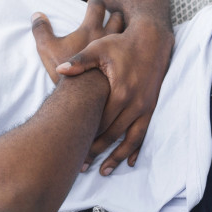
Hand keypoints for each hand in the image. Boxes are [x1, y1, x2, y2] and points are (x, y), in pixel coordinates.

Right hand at [30, 0, 123, 84]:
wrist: (84, 94)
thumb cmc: (65, 70)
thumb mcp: (47, 48)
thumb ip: (41, 30)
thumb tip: (36, 15)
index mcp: (91, 28)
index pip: (97, 6)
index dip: (95, 2)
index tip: (93, 3)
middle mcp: (108, 37)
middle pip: (117, 18)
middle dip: (114, 15)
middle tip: (111, 16)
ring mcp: (118, 53)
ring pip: (126, 35)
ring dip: (123, 32)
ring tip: (119, 35)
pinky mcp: (123, 67)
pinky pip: (129, 54)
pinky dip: (126, 52)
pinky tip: (124, 57)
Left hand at [56, 17, 173, 175]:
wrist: (152, 39)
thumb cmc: (121, 43)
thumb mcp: (99, 48)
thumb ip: (79, 62)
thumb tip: (60, 69)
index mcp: (120, 92)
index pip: (100, 122)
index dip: (86, 137)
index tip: (72, 149)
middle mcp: (135, 103)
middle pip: (113, 135)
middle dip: (97, 151)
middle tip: (82, 166)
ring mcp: (145, 107)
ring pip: (131, 139)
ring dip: (118, 157)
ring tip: (104, 172)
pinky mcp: (151, 107)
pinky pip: (144, 133)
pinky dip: (136, 149)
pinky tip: (130, 162)